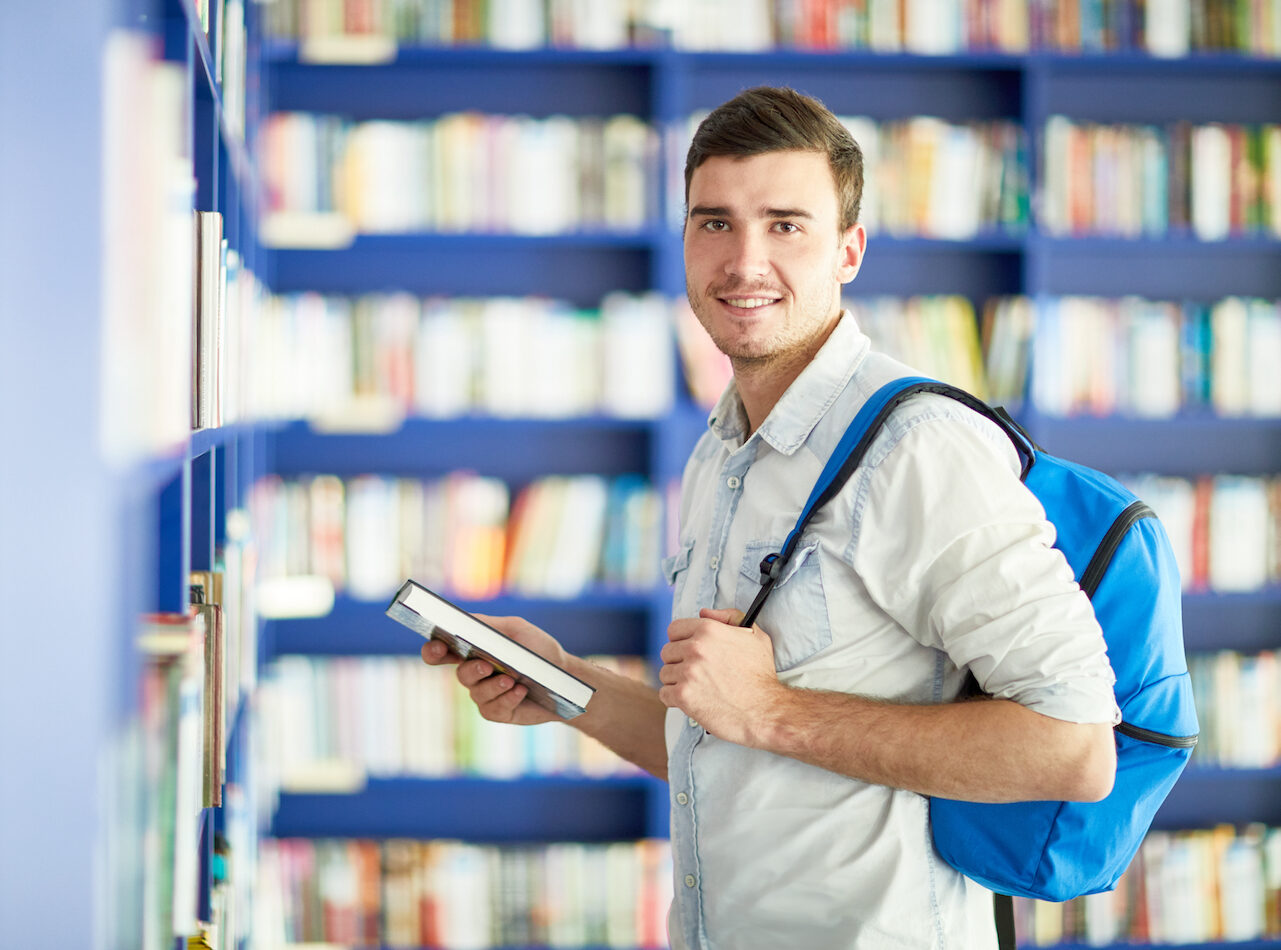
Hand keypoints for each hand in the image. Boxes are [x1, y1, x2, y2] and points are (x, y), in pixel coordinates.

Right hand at [420, 614, 570, 725]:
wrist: (567, 678)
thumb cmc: (539, 651)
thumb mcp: (516, 630)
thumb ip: (489, 625)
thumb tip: (465, 620)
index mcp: (474, 651)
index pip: (443, 652)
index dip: (433, 651)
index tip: (436, 647)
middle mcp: (476, 674)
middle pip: (461, 674)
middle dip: (471, 671)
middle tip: (485, 666)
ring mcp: (486, 695)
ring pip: (477, 693)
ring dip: (494, 686)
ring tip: (511, 679)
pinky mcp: (499, 712)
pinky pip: (494, 708)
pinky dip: (507, 698)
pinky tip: (520, 691)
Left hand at [658, 607, 784, 746]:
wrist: (766, 710)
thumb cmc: (761, 674)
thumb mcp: (754, 635)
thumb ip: (730, 617)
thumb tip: (704, 613)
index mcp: (708, 630)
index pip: (674, 630)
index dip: (681, 641)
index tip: (688, 652)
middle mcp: (695, 648)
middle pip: (667, 652)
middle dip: (679, 662)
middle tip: (696, 674)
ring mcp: (688, 672)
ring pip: (665, 673)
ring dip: (677, 682)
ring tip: (697, 688)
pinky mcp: (683, 696)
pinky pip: (664, 694)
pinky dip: (674, 699)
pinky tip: (692, 700)